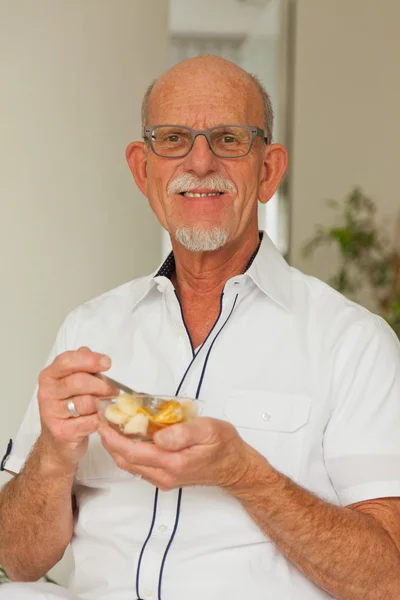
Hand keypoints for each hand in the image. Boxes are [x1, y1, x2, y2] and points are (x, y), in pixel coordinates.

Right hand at [37, 346, 118, 474]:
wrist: (58, 442)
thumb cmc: (67, 408)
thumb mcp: (72, 383)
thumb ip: (80, 366)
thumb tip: (88, 351)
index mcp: (49, 376)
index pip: (67, 361)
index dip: (89, 360)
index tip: (106, 363)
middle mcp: (47, 393)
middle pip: (78, 382)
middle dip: (101, 385)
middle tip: (113, 390)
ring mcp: (52, 413)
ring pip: (86, 402)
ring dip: (102, 404)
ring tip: (107, 405)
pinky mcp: (62, 432)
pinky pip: (89, 421)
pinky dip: (100, 419)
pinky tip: (100, 418)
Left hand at [98, 416, 257, 491]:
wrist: (235, 467)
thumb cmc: (224, 446)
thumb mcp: (209, 430)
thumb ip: (184, 433)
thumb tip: (160, 436)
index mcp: (173, 463)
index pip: (132, 452)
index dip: (113, 437)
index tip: (102, 420)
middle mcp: (165, 475)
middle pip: (125, 460)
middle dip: (109, 440)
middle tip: (100, 419)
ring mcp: (164, 478)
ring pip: (130, 465)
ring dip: (116, 447)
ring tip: (109, 425)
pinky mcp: (165, 477)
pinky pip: (139, 466)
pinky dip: (127, 452)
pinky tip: (127, 437)